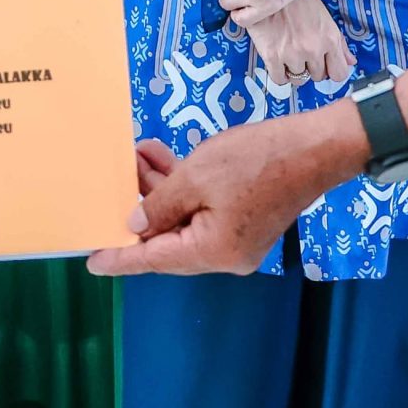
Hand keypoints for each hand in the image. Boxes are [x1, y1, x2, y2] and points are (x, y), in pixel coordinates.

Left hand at [86, 110, 366, 278]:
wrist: (316, 147)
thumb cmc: (256, 159)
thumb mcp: (197, 176)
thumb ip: (160, 204)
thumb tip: (135, 227)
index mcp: (212, 252)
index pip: (154, 259)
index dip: (120, 257)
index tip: (91, 261)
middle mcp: (224, 255)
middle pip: (167, 239)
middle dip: (140, 208)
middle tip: (113, 180)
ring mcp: (236, 239)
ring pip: (183, 220)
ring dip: (160, 190)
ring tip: (137, 154)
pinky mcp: (243, 220)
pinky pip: (202, 210)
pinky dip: (183, 188)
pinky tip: (161, 157)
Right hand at [244, 0, 354, 87]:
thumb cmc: (297, 0)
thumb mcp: (324, 16)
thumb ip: (339, 42)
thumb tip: (351, 62)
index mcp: (329, 39)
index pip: (339, 74)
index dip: (332, 71)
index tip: (325, 67)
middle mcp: (313, 49)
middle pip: (318, 77)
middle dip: (312, 68)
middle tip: (303, 53)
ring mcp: (292, 54)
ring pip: (299, 79)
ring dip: (295, 70)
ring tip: (289, 55)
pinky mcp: (272, 56)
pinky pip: (280, 79)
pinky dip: (280, 74)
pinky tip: (278, 62)